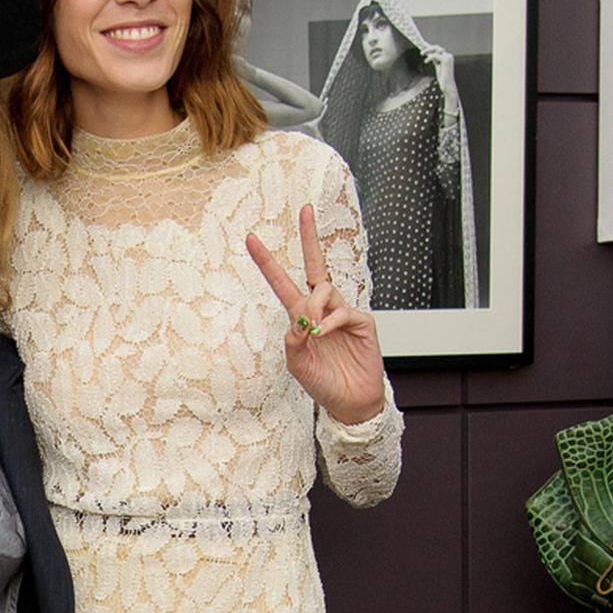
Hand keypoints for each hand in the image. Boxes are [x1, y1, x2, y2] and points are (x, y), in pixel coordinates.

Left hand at [245, 204, 386, 423]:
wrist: (350, 402)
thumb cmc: (322, 383)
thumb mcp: (297, 364)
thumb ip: (293, 341)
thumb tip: (299, 320)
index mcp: (300, 316)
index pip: (282, 282)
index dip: (266, 261)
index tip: (250, 239)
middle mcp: (321, 309)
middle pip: (315, 266)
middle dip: (309, 237)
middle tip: (305, 209)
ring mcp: (341, 313)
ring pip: (324, 288)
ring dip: (313, 305)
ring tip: (312, 327)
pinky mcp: (361, 322)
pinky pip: (342, 310)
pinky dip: (330, 321)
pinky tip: (325, 333)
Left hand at [424, 45, 458, 104]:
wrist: (447, 84)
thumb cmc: (443, 77)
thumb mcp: (437, 65)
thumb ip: (434, 59)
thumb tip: (427, 53)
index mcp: (446, 56)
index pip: (437, 49)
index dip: (429, 47)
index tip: (422, 45)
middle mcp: (448, 55)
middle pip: (436, 47)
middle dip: (427, 47)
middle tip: (421, 52)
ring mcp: (448, 57)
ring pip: (435, 49)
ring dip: (427, 50)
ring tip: (421, 53)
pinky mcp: (446, 59)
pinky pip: (434, 55)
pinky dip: (429, 58)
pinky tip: (426, 61)